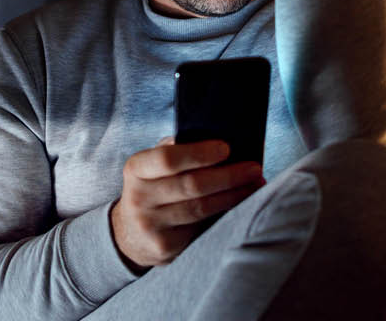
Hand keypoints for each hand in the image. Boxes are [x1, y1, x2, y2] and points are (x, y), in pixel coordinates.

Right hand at [110, 137, 264, 270]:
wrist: (130, 235)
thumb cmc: (152, 190)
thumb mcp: (152, 167)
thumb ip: (175, 150)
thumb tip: (216, 138)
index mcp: (136, 169)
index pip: (167, 159)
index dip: (199, 153)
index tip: (226, 148)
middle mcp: (138, 198)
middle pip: (191, 184)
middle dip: (228, 175)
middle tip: (254, 168)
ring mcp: (150, 225)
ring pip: (200, 208)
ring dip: (233, 195)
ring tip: (255, 184)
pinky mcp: (164, 247)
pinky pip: (202, 228)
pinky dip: (225, 214)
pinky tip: (242, 204)